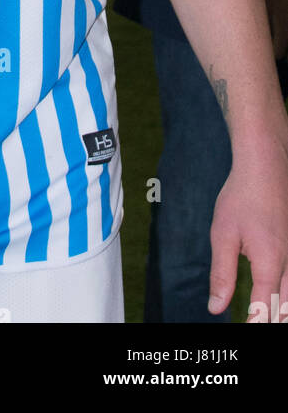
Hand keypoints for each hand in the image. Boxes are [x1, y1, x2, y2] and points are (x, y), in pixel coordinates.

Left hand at [208, 141, 287, 320]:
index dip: (254, 324)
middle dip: (270, 320)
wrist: (265, 167)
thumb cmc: (241, 198)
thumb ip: (222, 274)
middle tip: (253, 323)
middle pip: (286, 308)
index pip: (265, 310)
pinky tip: (276, 296)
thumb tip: (216, 307)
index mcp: (270, 264)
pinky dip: (285, 294)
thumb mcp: (223, 235)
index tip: (244, 329)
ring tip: (263, 316)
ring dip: (280, 310)